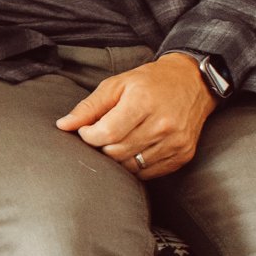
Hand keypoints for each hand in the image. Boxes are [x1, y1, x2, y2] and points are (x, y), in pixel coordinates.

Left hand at [54, 54, 214, 179]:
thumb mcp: (117, 84)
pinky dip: (135, 165)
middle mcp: (162, 124)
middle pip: (117, 152)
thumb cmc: (150, 82)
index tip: (86, 130)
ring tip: (118, 141)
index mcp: (143, 102)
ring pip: (131, 166)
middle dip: (101, 147)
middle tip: (101, 136)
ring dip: (117, 158)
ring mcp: (175, 142)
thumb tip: (63, 125)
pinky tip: (134, 149)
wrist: (192, 82)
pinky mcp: (183, 155)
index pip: (107, 133)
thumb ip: (89, 107)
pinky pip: (148, 172)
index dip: (89, 136)